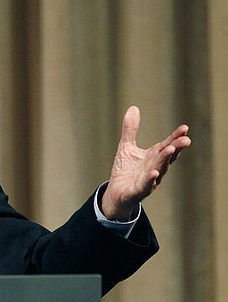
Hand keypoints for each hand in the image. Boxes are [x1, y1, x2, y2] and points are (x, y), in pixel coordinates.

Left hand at [102, 106, 190, 220]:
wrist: (115, 193)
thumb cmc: (125, 170)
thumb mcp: (126, 147)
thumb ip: (130, 129)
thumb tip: (133, 108)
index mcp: (153, 157)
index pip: (167, 145)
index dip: (175, 137)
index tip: (185, 128)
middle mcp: (155, 168)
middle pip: (167, 157)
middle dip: (176, 148)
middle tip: (185, 139)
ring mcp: (148, 180)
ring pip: (159, 169)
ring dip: (165, 160)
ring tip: (170, 150)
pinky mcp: (138, 191)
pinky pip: (145, 185)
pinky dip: (150, 180)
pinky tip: (154, 173)